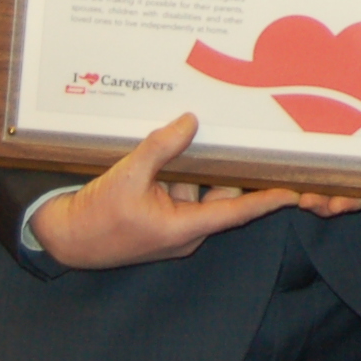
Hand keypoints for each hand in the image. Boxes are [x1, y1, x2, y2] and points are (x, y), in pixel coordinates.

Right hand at [33, 111, 317, 266]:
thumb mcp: (126, 177)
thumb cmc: (95, 217)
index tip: (294, 191)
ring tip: (202, 133)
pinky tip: (174, 148)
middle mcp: (187, 230)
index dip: (266, 200)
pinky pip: (183, 192)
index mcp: (184, 228)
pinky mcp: (164, 219)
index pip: (236, 212)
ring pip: (201, 189)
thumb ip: (160, 148)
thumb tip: (189, 121)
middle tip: (248, 136)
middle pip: (222, 194)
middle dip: (228, 167)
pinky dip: (180, 173)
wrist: (65, 239)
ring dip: (197, 167)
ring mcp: (176, 226)